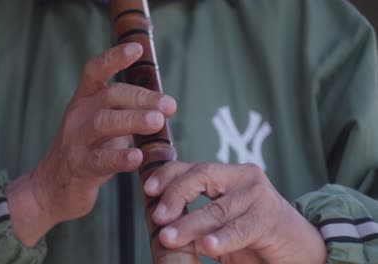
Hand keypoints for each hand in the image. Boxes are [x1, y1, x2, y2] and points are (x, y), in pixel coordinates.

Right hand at [5, 42, 176, 246]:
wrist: (53, 188)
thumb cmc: (87, 153)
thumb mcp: (103, 128)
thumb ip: (125, 115)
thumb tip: (162, 106)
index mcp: (84, 101)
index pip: (95, 71)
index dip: (114, 58)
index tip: (136, 49)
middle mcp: (77, 115)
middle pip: (109, 96)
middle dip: (142, 98)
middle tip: (169, 105)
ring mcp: (75, 141)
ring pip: (103, 123)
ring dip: (133, 120)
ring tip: (157, 121)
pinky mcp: (79, 167)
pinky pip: (100, 160)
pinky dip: (120, 157)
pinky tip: (137, 157)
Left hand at [144, 162, 326, 262]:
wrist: (298, 248)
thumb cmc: (252, 235)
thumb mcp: (220, 221)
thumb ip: (196, 215)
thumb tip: (160, 223)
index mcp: (227, 175)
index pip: (191, 167)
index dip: (167, 175)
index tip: (147, 190)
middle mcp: (243, 177)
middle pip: (201, 176)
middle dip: (175, 196)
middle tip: (158, 217)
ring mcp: (258, 195)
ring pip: (216, 208)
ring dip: (189, 225)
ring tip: (169, 237)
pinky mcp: (270, 217)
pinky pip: (239, 229)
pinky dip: (221, 238)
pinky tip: (207, 246)